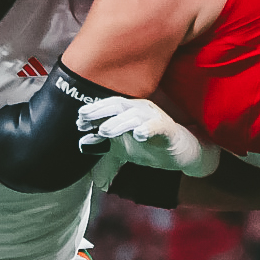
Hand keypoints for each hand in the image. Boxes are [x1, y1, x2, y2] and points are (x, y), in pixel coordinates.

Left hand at [77, 96, 220, 176]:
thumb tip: (82, 144)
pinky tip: (139, 135)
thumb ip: (104, 144)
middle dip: (100, 111)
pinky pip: (158, 127)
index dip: (93, 111)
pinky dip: (148, 129)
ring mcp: (156, 118)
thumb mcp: (123, 147)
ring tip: (105, 131)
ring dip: (119, 123)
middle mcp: (142, 109)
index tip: (79, 121)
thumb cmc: (151, 146)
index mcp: (130, 110)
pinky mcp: (169, 130)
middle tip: (84, 119)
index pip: (109, 106)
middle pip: (119, 105)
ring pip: (136, 116)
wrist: (181, 154)